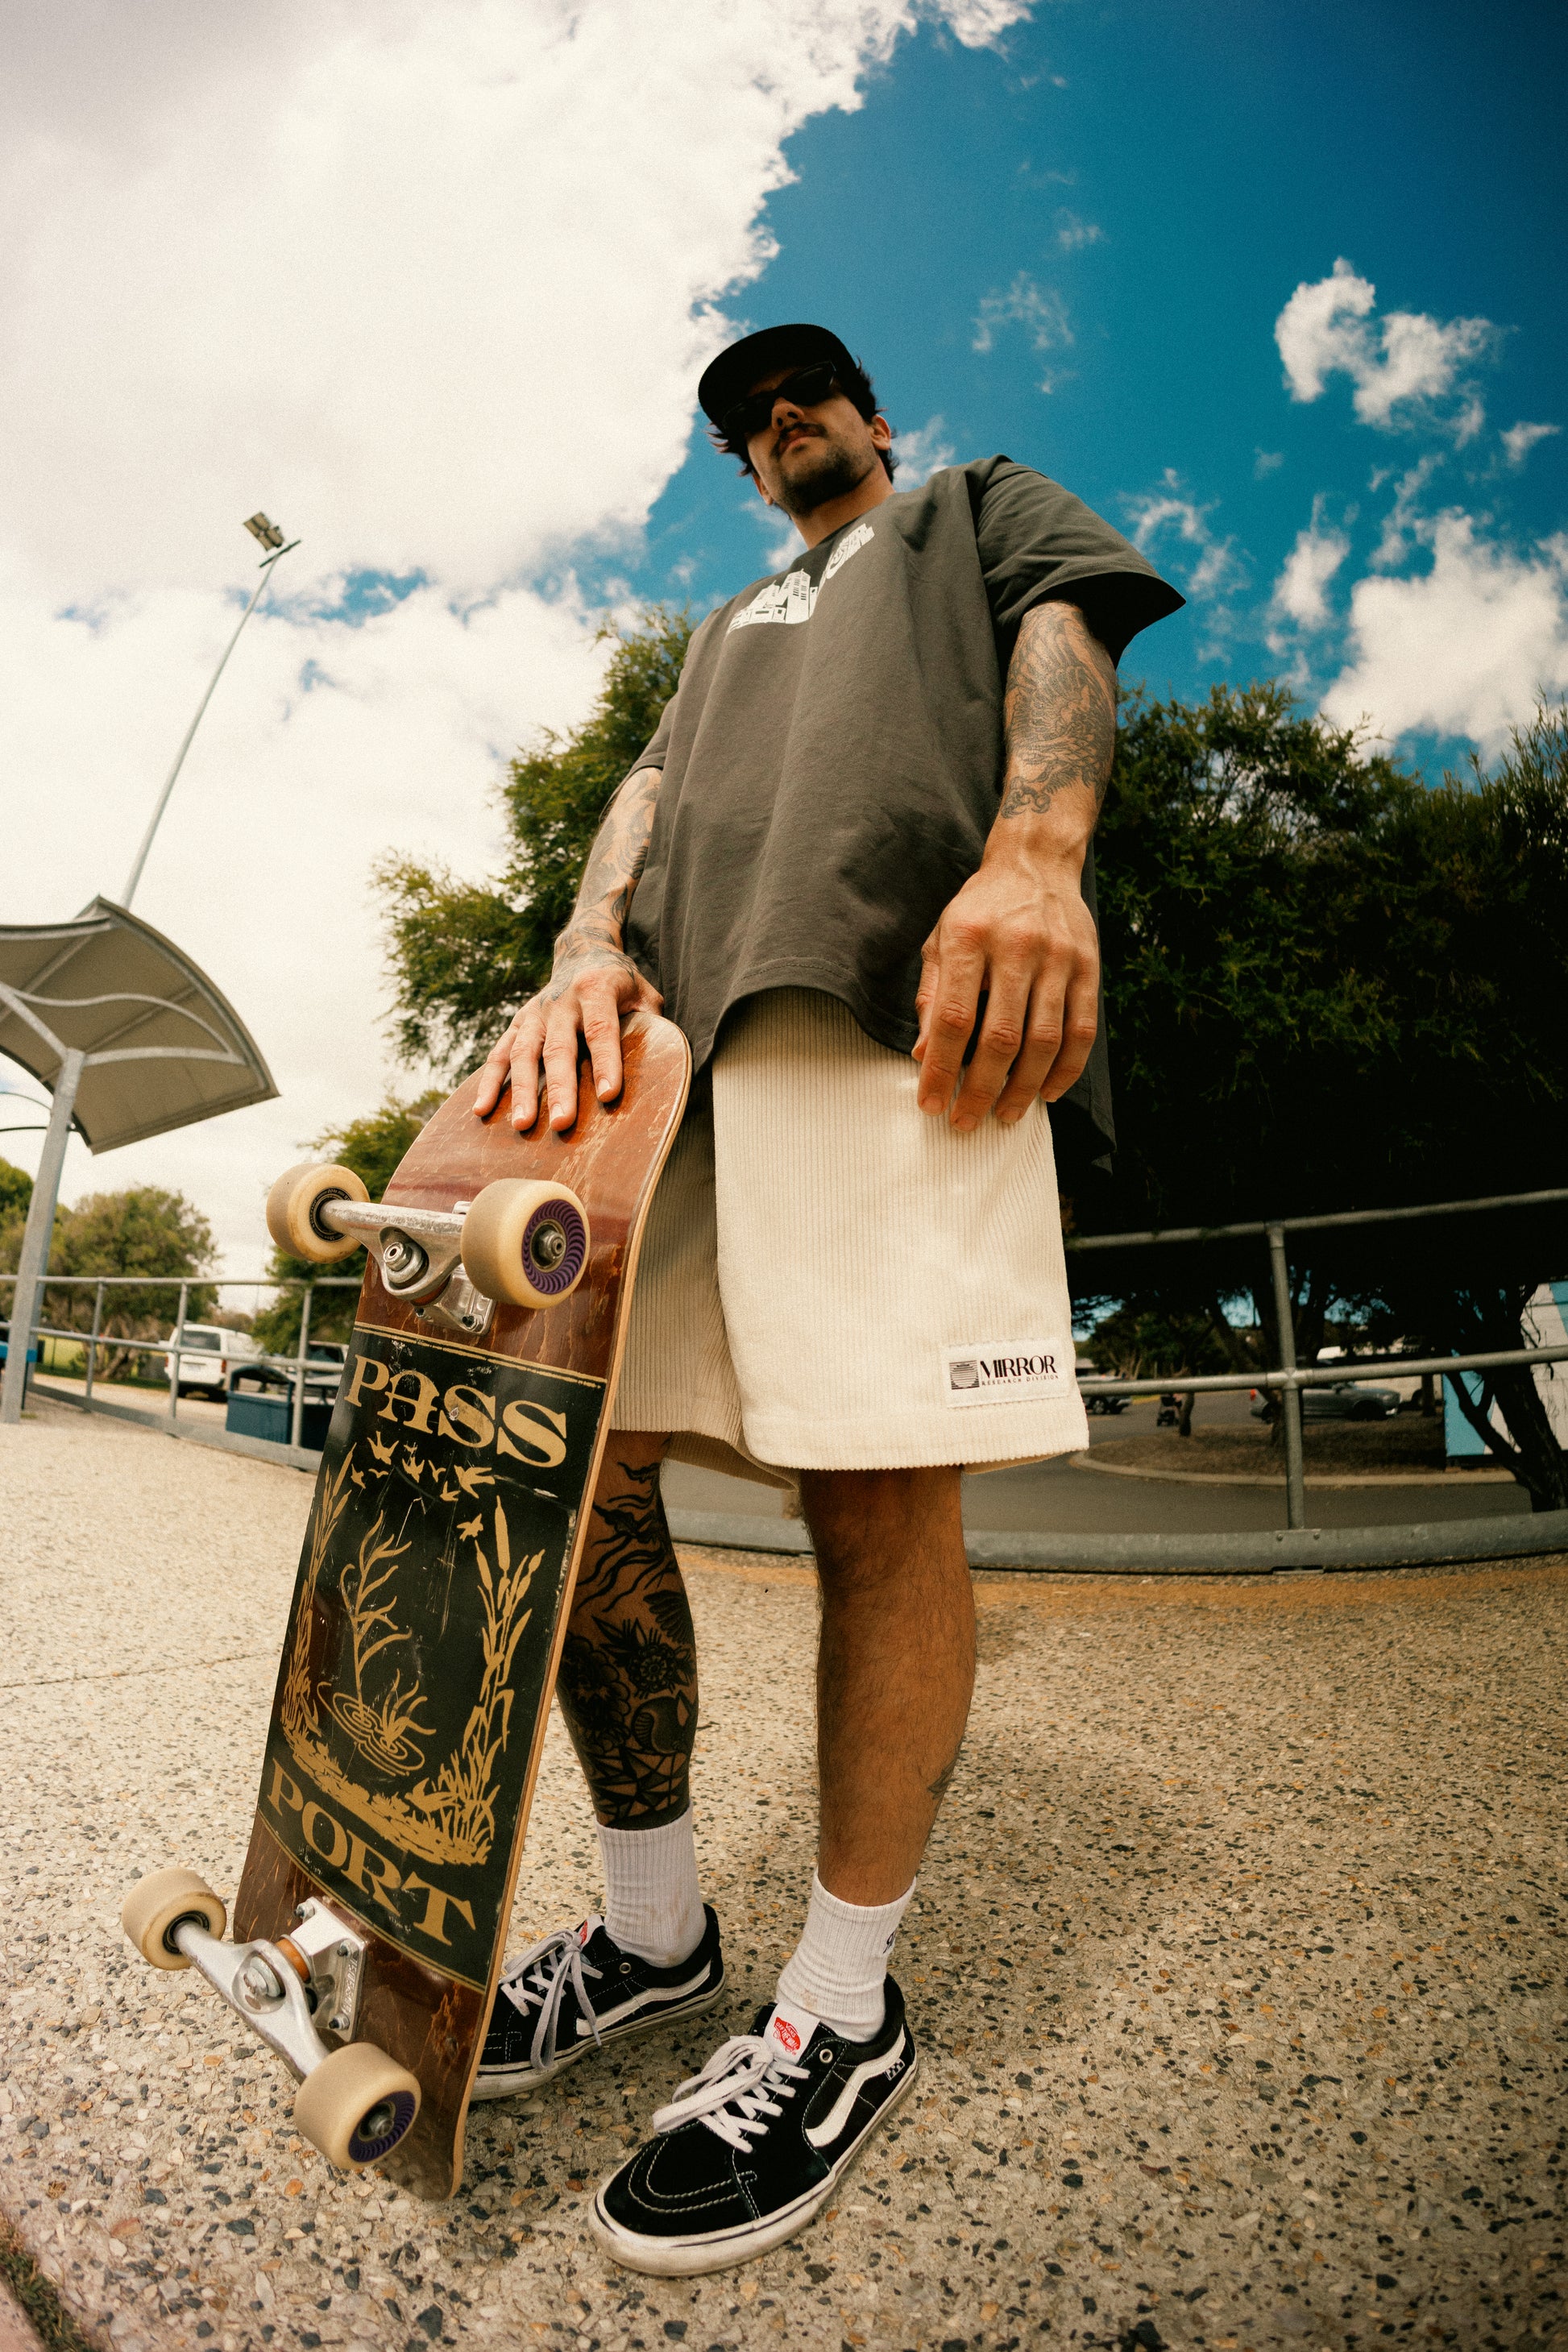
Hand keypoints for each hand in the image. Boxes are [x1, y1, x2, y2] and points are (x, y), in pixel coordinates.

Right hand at [472, 943, 662, 1132]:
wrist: (583, 952)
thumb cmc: (621, 984)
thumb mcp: (644, 994)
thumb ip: (650, 1023)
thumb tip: (663, 1062)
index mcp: (596, 989)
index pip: (601, 1030)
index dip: (606, 1063)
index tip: (609, 1095)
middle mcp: (560, 1001)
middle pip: (559, 1048)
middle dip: (561, 1088)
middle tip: (563, 1124)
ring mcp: (535, 1013)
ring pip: (523, 1053)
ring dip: (521, 1091)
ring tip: (522, 1125)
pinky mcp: (518, 1023)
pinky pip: (499, 1053)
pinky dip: (490, 1082)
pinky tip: (482, 1110)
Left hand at [912, 850, 1098, 1128]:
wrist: (1036, 863)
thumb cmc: (980, 909)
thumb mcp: (941, 939)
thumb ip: (931, 995)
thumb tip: (923, 1055)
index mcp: (969, 937)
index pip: (953, 1017)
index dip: (941, 1068)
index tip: (931, 1102)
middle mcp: (1016, 946)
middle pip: (1000, 1036)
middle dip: (981, 1088)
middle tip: (967, 1121)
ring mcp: (1058, 957)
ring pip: (1044, 1040)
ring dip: (1023, 1087)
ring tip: (1005, 1114)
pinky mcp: (1089, 966)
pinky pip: (1082, 1030)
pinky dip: (1066, 1069)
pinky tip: (1047, 1092)